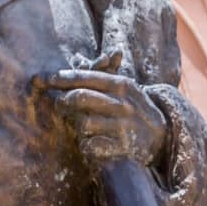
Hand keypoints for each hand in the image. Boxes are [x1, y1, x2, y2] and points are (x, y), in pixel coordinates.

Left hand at [34, 50, 167, 169]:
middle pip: (80, 98)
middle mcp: (122, 103)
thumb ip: (99, 74)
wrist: (162, 135)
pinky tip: (92, 143)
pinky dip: (86, 146)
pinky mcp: (122, 147)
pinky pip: (91, 146)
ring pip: (83, 124)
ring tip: (83, 127)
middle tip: (59, 106)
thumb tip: (76, 58)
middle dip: (63, 102)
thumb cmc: (134, 107)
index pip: (85, 78)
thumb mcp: (122, 87)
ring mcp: (122, 125)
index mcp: (120, 84)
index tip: (44, 79)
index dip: (62, 78)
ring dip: (77, 127)